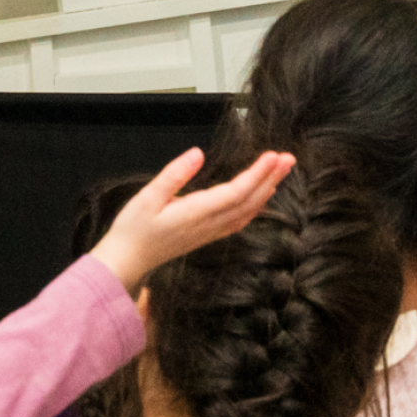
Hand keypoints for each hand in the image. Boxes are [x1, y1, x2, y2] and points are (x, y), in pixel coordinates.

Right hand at [89, 148, 295, 293]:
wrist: (127, 261)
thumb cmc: (133, 230)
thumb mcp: (147, 197)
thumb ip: (173, 175)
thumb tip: (197, 154)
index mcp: (196, 213)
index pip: (236, 192)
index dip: (258, 174)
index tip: (273, 156)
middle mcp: (209, 225)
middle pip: (249, 200)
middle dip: (271, 177)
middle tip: (288, 158)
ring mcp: (210, 232)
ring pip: (248, 211)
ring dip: (267, 189)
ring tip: (281, 171)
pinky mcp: (208, 235)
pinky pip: (240, 221)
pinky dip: (255, 206)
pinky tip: (262, 197)